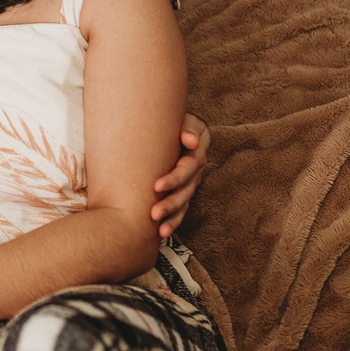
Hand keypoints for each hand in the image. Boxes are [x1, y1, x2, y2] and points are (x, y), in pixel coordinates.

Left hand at [150, 112, 209, 237]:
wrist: (161, 122)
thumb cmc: (167, 118)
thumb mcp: (179, 116)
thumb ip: (186, 127)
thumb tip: (190, 141)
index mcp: (196, 149)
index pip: (188, 167)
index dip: (174, 178)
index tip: (156, 187)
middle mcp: (196, 168)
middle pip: (186, 189)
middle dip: (170, 203)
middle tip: (153, 213)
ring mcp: (190, 182)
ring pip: (184, 202)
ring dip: (172, 216)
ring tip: (159, 228)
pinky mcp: (182, 191)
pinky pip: (181, 210)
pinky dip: (173, 221)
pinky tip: (161, 233)